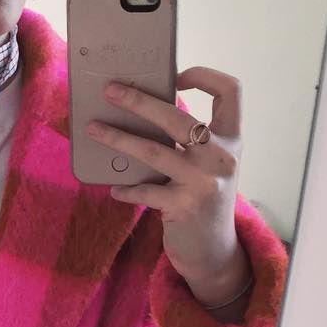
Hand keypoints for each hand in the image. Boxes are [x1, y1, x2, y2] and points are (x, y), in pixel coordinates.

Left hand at [86, 68, 246, 286]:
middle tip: (110, 90)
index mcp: (232, 138)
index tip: (175, 76)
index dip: (204, 75)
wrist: (215, 250)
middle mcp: (222, 156)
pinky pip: (144, 191)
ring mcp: (203, 181)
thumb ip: (191, 142)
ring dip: (118, 138)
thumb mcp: (209, 166)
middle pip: (178, 116)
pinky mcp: (183, 206)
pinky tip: (114, 188)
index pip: (230, 91)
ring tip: (93, 130)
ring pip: (153, 151)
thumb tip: (143, 114)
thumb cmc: (204, 200)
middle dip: (139, 101)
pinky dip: (126, 188)